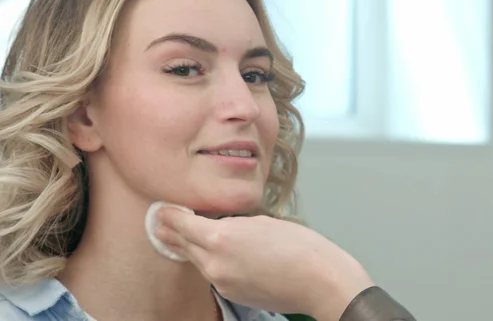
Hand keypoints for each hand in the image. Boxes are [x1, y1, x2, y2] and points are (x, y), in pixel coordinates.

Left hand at [156, 209, 373, 320]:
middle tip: (161, 221)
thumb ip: (232, 222)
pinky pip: (212, 274)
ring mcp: (222, 282)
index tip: (161, 210)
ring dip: (189, 248)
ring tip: (181, 236)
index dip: (169, 216)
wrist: (318, 280)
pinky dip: (208, 262)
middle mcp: (215, 263)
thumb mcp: (261, 221)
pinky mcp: (232, 294)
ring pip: (196, 261)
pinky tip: (212, 253)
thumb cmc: (299, 247)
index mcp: (220, 238)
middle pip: (183, 245)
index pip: (182, 224)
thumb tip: (218, 224)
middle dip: (172, 232)